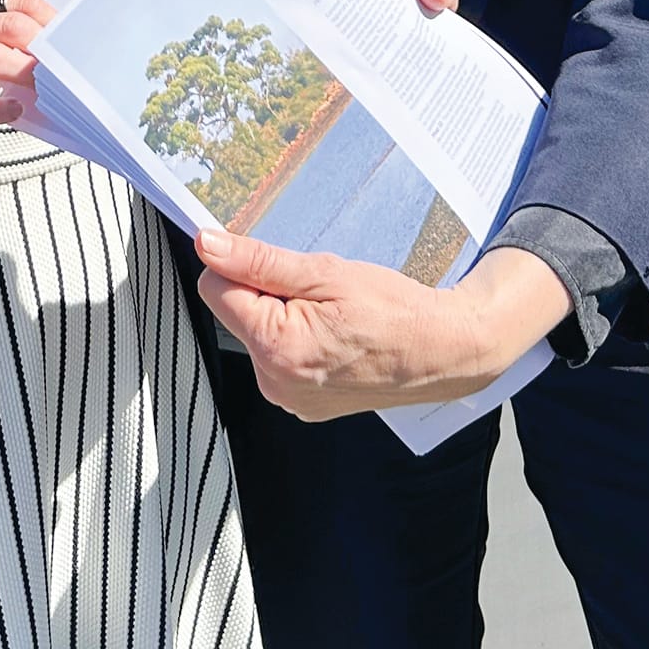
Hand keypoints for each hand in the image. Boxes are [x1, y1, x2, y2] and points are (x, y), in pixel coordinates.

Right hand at [0, 0, 54, 166]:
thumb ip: (3, 44)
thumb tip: (57, 48)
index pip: (12, 3)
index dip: (46, 19)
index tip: (71, 38)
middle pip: (3, 25)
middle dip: (40, 44)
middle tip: (65, 65)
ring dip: (23, 71)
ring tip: (46, 86)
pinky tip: (14, 110)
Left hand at [196, 233, 569, 419]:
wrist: (442, 351)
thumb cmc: (394, 310)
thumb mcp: (325, 272)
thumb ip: (258, 261)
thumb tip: (207, 244)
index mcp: (276, 349)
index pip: (215, 289)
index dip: (241, 266)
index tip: (278, 264)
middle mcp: (275, 382)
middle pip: (236, 313)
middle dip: (265, 293)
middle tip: (316, 292)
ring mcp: (289, 398)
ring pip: (257, 335)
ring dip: (281, 316)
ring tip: (329, 314)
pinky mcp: (302, 403)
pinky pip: (279, 358)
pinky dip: (296, 340)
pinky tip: (332, 335)